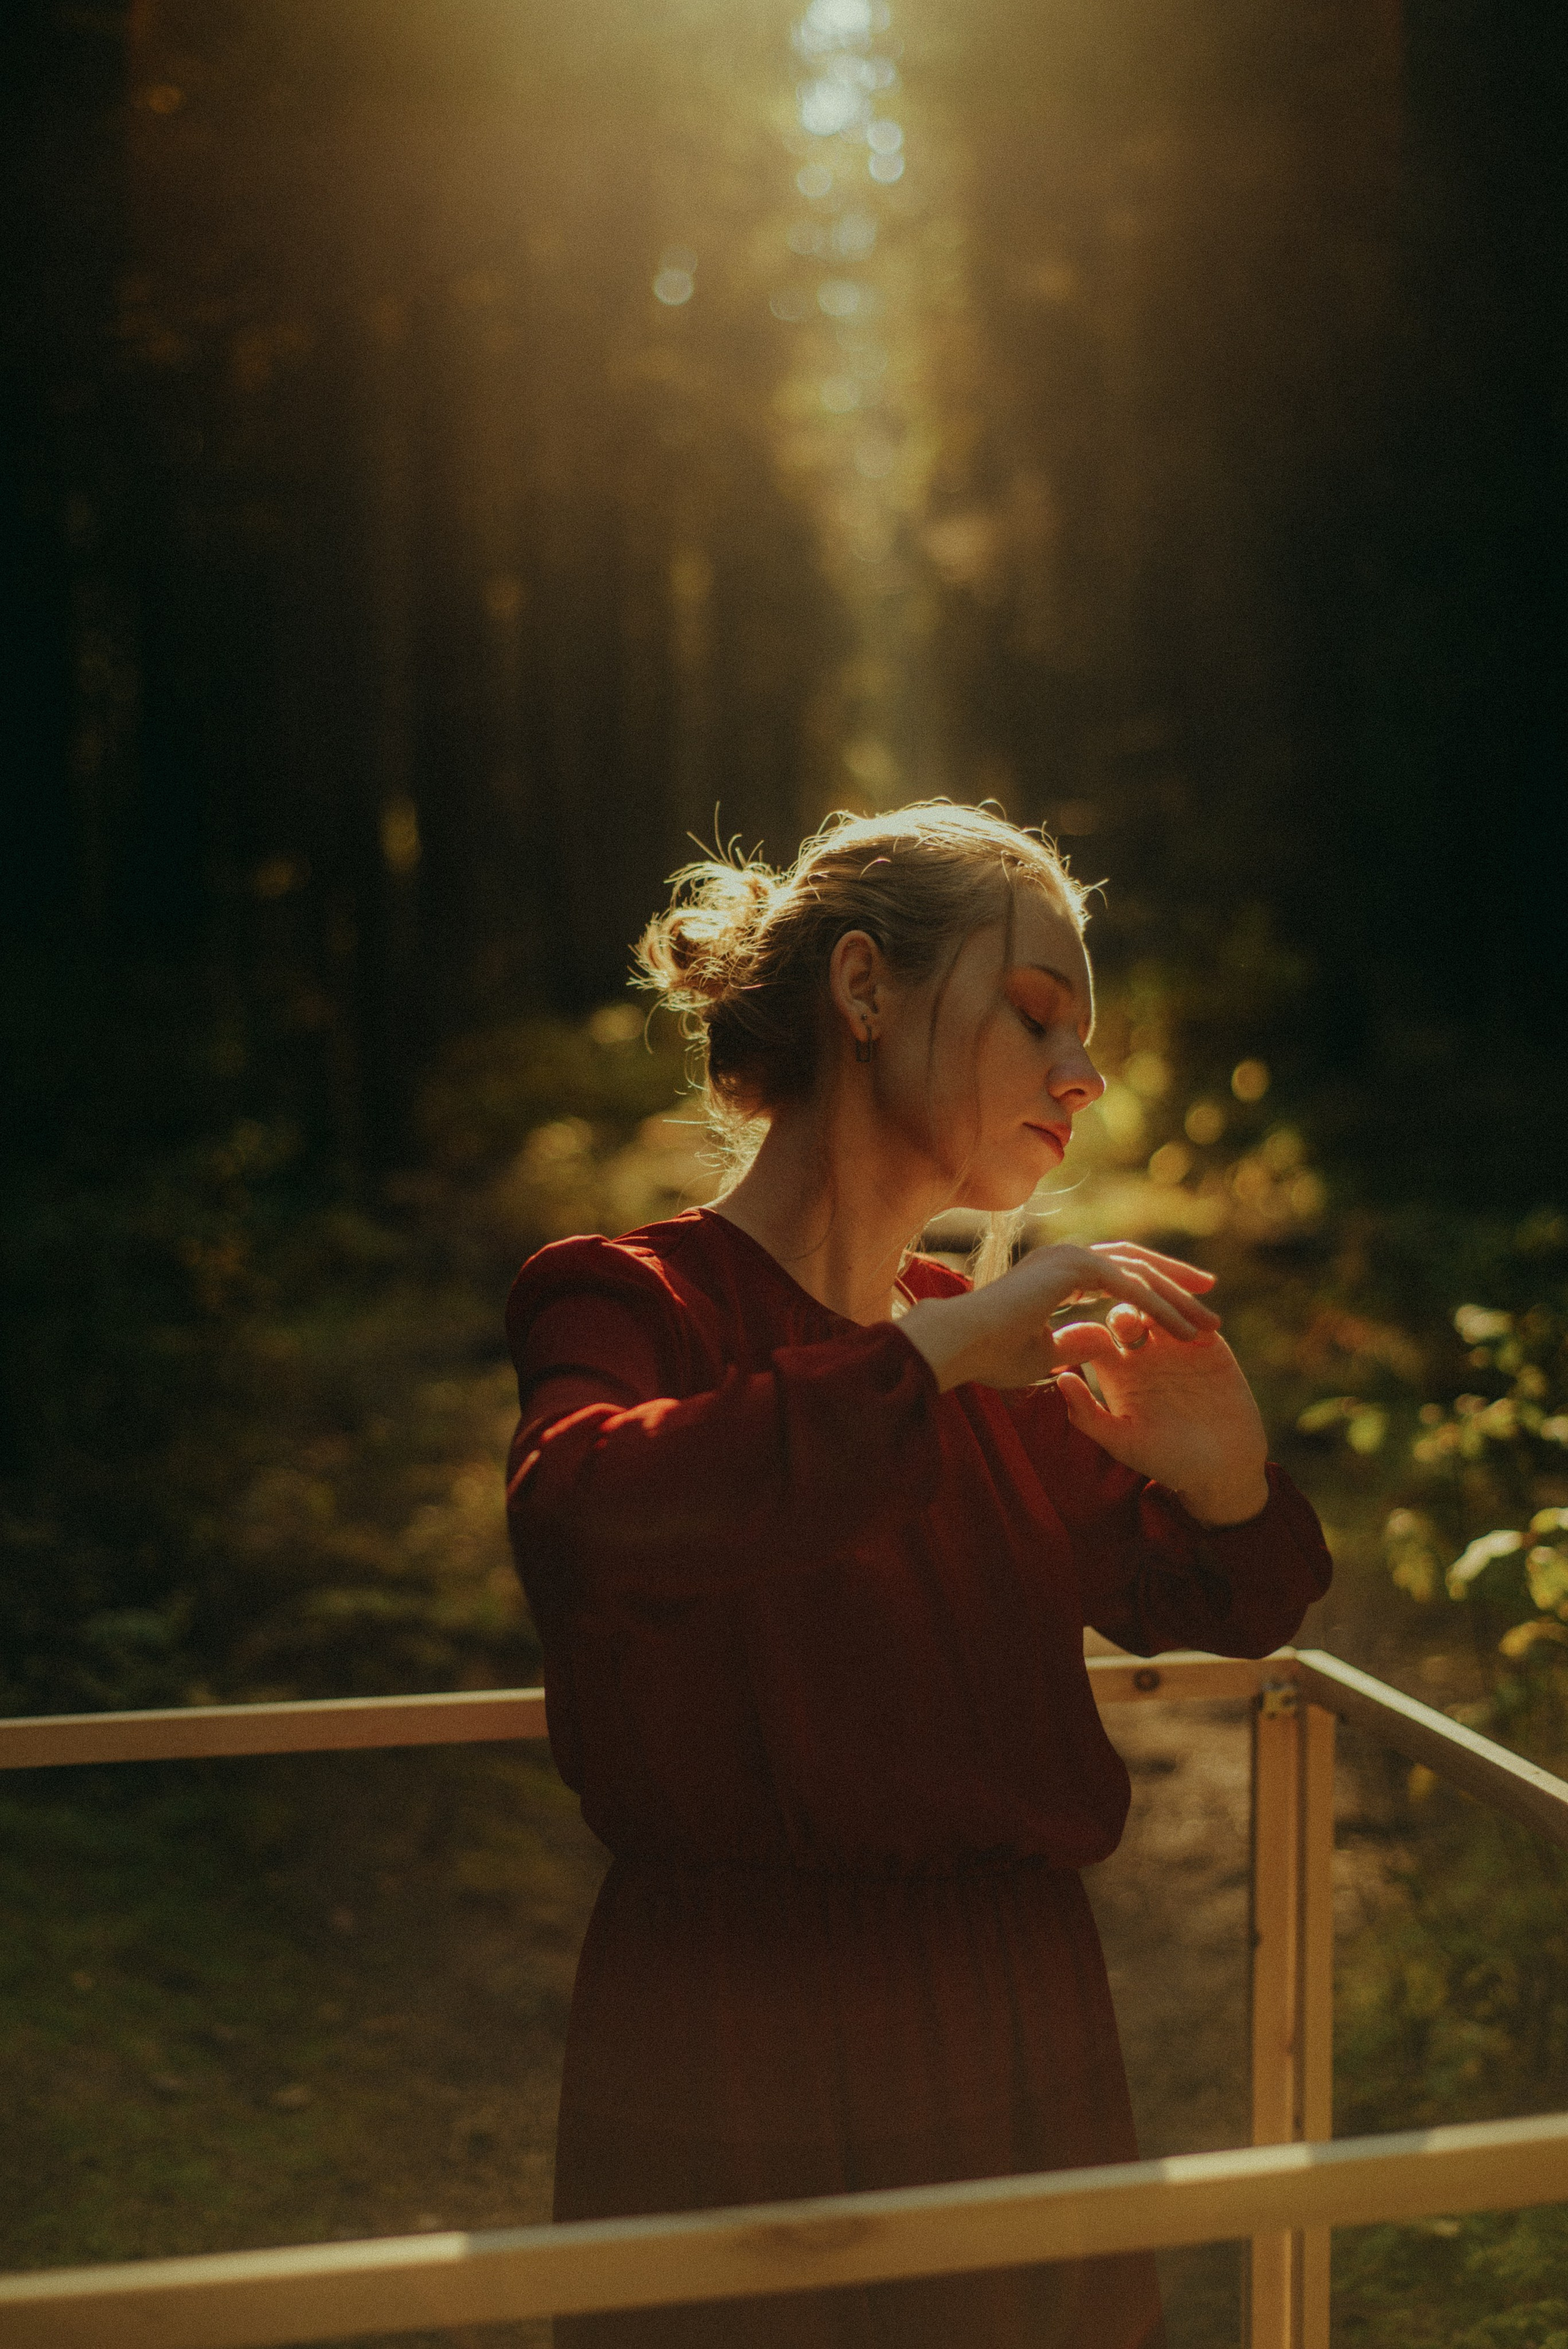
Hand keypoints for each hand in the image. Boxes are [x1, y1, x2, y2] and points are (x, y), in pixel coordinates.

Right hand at [900, 1240, 1220, 1392]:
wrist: (959, 1345)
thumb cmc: (990, 1354)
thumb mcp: (1045, 1354)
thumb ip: (1077, 1344)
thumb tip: (1108, 1340)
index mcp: (1058, 1273)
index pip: (1116, 1272)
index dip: (1152, 1288)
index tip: (1182, 1309)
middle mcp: (1067, 1257)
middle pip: (1136, 1262)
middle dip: (1176, 1280)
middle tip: (1210, 1295)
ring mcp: (1070, 1256)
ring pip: (1139, 1272)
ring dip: (1177, 1298)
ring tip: (1209, 1322)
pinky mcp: (1073, 1268)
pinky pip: (1129, 1288)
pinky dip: (1158, 1309)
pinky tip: (1182, 1329)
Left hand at [1054, 1306, 1268, 1524]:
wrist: (1222, 1466)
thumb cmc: (1167, 1459)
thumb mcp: (1124, 1442)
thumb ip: (1089, 1415)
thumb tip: (1062, 1379)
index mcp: (1114, 1369)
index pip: (1094, 1333)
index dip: (1091, 1329)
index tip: (1098, 1339)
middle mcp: (1141, 1351)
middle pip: (1126, 1311)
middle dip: (1127, 1312)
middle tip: (1133, 1326)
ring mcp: (1175, 1343)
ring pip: (1162, 1305)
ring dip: (1164, 1306)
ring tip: (1174, 1329)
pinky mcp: (1209, 1343)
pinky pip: (1199, 1317)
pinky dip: (1198, 1315)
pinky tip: (1205, 1331)